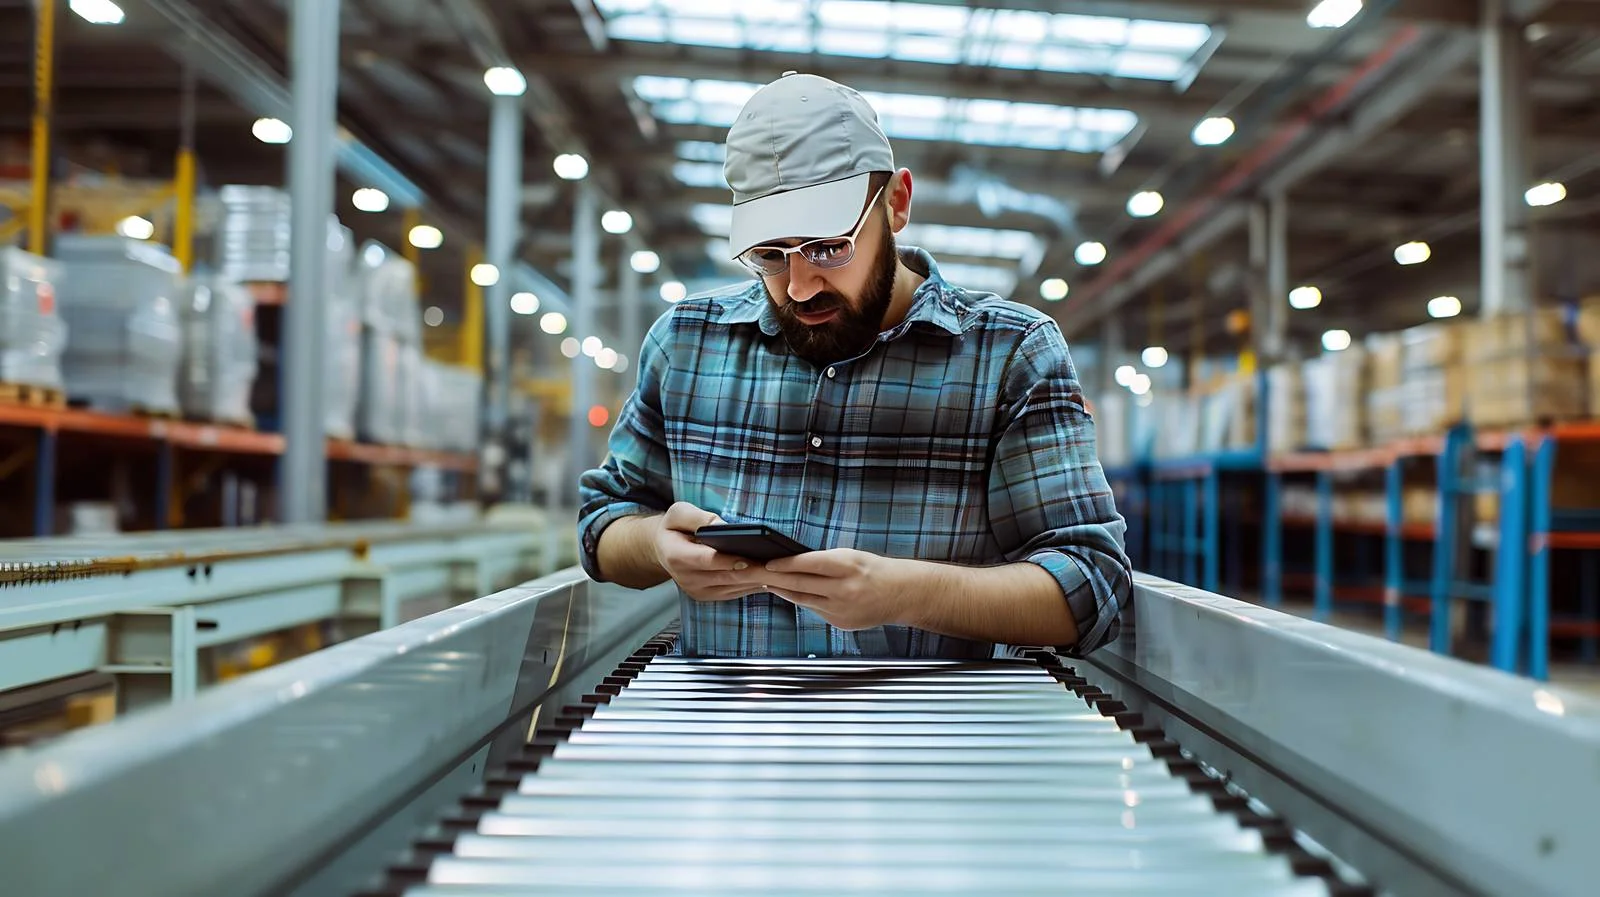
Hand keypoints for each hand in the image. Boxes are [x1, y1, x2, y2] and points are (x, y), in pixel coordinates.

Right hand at [653, 502, 766, 601]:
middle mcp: (686, 578)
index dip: (729, 560)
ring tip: (779, 569)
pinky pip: (735, 592)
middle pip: (725, 576)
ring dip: (756, 579)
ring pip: (733, 587)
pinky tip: (769, 574)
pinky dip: (752, 584)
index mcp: (676, 556)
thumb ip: (699, 517)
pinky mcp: (707, 596)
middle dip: (752, 570)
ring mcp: (697, 591)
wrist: (663, 549)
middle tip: (777, 564)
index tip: (750, 557)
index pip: (707, 560)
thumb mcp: (679, 513)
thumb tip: (724, 525)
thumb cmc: (674, 528)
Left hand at [758, 549, 910, 630]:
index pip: (808, 564)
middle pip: (799, 584)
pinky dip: (801, 600)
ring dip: (781, 590)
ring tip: (765, 582)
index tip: (767, 563)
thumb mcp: (851, 557)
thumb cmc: (874, 570)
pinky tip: (789, 593)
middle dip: (772, 578)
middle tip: (752, 573)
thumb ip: (824, 561)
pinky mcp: (840, 622)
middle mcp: (844, 589)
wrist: (901, 594)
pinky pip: (814, 609)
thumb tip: (791, 563)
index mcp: (848, 567)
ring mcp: (841, 609)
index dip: (785, 564)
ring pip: (802, 600)